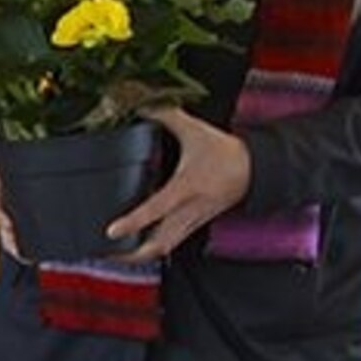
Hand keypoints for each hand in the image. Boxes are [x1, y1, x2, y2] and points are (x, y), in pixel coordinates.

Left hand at [107, 107, 252, 261]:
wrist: (255, 169)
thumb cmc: (225, 152)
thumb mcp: (195, 130)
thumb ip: (167, 116)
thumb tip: (143, 105)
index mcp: (187, 187)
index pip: (157, 209)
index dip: (133, 222)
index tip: (112, 231)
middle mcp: (189, 210)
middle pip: (159, 244)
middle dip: (131, 255)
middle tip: (105, 252)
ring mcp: (193, 221)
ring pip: (164, 248)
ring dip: (140, 255)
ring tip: (114, 254)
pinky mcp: (195, 224)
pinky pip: (171, 243)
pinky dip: (152, 248)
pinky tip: (135, 245)